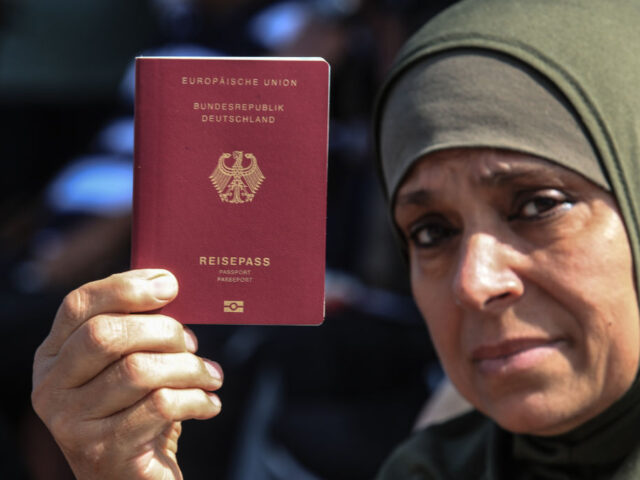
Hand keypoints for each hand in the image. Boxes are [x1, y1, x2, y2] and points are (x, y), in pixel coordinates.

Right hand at [32, 269, 222, 479]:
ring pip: (139, 370)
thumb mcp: (127, 365)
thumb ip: (137, 329)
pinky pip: (160, 405)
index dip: (126, 287)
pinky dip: (196, 399)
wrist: (133, 478)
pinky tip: (209, 403)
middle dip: (163, 330)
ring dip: (189, 368)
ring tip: (210, 376)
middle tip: (193, 343)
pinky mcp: (103, 451)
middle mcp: (51, 388)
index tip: (170, 284)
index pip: (79, 304)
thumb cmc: (137, 410)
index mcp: (53, 356)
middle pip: (106, 335)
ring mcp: (71, 423)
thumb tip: (169, 285)